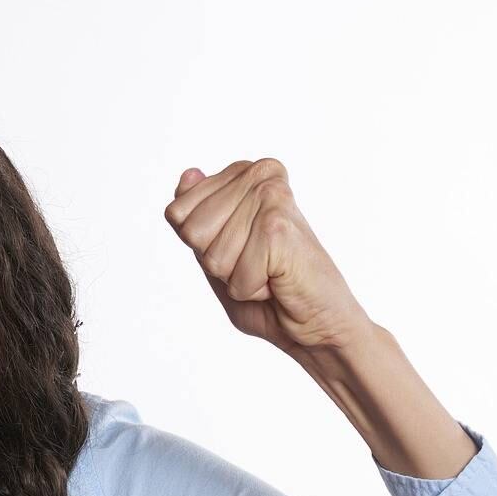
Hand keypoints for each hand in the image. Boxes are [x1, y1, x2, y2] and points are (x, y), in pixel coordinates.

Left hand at [164, 159, 372, 357]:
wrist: (319, 320)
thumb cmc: (270, 292)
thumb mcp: (218, 250)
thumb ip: (196, 217)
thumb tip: (187, 175)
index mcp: (245, 175)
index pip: (177, 212)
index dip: (200, 247)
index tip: (240, 250)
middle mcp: (260, 176)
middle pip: (190, 232)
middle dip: (215, 262)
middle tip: (256, 264)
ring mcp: (270, 198)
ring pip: (210, 255)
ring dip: (235, 278)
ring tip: (269, 272)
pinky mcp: (276, 227)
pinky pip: (233, 276)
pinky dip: (250, 290)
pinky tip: (279, 280)